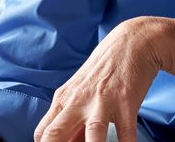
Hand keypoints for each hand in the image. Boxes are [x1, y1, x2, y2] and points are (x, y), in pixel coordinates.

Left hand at [33, 17, 162, 141]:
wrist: (131, 42)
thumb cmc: (104, 70)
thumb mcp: (80, 91)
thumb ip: (72, 118)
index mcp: (64, 99)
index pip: (43, 133)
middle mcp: (78, 101)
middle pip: (56, 134)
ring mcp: (102, 102)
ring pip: (93, 135)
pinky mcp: (126, 103)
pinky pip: (126, 134)